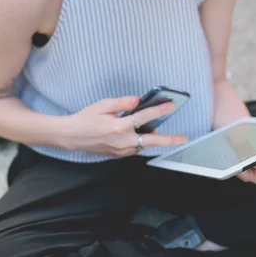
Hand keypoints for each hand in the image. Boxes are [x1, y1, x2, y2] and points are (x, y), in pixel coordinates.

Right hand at [60, 96, 187, 156]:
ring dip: (151, 138)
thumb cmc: (86, 118)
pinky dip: (140, 142)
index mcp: (119, 127)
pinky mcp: (118, 155)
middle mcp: (122, 141)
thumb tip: (138, 101)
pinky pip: (135, 149)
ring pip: (144, 145)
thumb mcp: (103, 105)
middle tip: (183, 138)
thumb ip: (122, 102)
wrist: (72, 136)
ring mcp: (121, 150)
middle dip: (169, 140)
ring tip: (153, 127)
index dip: (159, 110)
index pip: (144, 117)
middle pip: (152, 141)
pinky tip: (138, 134)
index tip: (171, 106)